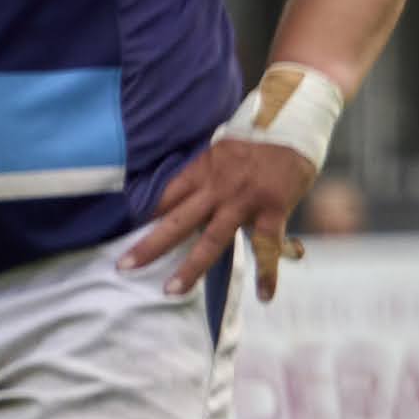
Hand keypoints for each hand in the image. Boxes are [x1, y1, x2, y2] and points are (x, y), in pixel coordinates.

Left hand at [121, 137, 314, 298]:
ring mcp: (244, 201)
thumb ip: (206, 171)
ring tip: (172, 290)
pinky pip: (267, 248)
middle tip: (123, 267)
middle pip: (177, 221)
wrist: (295, 121)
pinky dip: (267, 274)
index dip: (144, 215)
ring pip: (212, 240)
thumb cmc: (260, 135)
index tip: (123, 233)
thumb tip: (189, 191)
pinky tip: (265, 296)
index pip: (166, 196)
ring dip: (191, 268)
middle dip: (149, 246)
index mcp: (202, 169)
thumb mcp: (222, 147)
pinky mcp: (272, 210)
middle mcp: (217, 187)